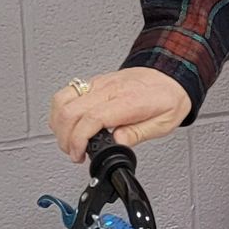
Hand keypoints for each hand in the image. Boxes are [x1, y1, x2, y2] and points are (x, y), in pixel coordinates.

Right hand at [47, 68, 191, 162]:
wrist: (170, 75)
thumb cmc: (168, 97)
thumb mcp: (163, 123)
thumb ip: (137, 134)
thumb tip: (117, 144)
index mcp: (128, 100)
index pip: (92, 118)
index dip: (79, 140)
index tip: (79, 154)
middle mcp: (109, 89)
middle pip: (70, 110)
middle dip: (65, 138)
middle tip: (74, 153)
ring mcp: (99, 84)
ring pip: (62, 99)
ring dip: (58, 125)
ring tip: (69, 142)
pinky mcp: (93, 83)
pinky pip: (66, 94)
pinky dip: (60, 112)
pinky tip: (68, 125)